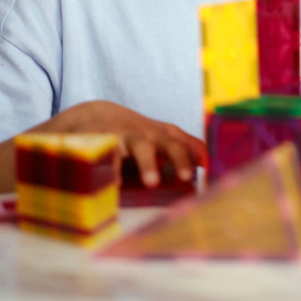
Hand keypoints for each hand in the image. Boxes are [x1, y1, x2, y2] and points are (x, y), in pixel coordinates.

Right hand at [29, 101, 207, 187]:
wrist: (93, 116)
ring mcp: (126, 135)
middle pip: (168, 143)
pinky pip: (110, 155)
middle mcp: (148, 134)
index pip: (184, 144)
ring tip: (152, 182)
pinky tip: (115, 184)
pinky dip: (113, 168)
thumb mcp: (159, 135)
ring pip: (141, 146)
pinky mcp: (104, 140)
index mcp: (162, 135)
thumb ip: (182, 146)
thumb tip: (206, 160)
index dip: (196, 157)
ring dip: (148, 163)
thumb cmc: (133, 131)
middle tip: (186, 177)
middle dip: (179, 158)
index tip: (208, 172)